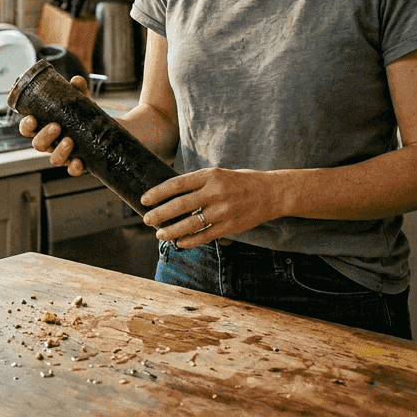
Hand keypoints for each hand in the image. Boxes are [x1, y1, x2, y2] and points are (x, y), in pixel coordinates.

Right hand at [17, 75, 88, 175]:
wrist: (106, 133)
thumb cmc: (84, 117)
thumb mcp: (81, 102)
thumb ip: (77, 91)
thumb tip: (76, 80)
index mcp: (45, 128)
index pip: (28, 130)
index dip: (26, 126)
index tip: (32, 118)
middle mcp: (51, 143)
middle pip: (38, 145)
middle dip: (45, 136)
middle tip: (56, 126)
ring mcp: (64, 155)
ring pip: (53, 159)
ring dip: (59, 152)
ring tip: (69, 140)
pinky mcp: (78, 164)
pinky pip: (72, 170)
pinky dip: (74, 168)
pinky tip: (79, 162)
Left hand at [139, 168, 276, 248]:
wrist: (272, 193)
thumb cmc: (241, 181)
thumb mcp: (218, 174)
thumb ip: (198, 183)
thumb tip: (170, 194)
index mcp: (211, 175)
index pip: (177, 184)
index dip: (158, 193)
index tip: (144, 200)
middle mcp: (216, 192)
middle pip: (180, 205)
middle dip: (160, 214)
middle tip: (146, 219)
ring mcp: (223, 210)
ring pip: (191, 224)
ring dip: (172, 230)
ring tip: (159, 233)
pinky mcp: (230, 226)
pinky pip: (205, 235)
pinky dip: (190, 241)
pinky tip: (179, 242)